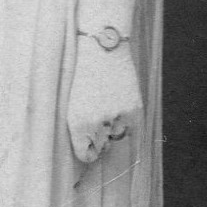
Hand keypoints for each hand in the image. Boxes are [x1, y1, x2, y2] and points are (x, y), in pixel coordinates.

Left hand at [67, 37, 141, 164]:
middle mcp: (98, 124)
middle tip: (97, 116)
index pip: (86, 156)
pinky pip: (131, 127)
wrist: (103, 50)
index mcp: (78, 123)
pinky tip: (118, 101)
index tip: (87, 145)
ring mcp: (118, 118)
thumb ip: (79, 131)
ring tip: (107, 104)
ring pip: (118, 137)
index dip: (86, 152)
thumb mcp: (72, 104)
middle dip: (100, 139)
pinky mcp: (134, 111)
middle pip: (103, 149)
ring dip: (113, 128)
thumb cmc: (83, 78)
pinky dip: (125, 119)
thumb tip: (92, 152)